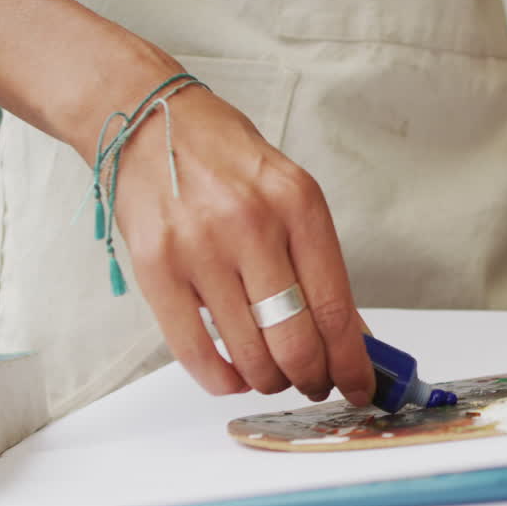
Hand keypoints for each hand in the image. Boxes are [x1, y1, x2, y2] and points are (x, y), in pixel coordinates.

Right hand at [107, 75, 374, 405]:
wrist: (146, 119)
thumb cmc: (223, 159)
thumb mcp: (289, 194)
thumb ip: (318, 263)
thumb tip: (349, 334)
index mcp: (298, 203)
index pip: (335, 307)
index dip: (351, 362)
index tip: (360, 386)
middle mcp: (251, 224)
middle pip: (295, 340)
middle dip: (312, 378)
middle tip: (314, 383)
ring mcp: (199, 247)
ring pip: (249, 353)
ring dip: (269, 380)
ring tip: (272, 375)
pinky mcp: (155, 266)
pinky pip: (194, 350)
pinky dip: (221, 379)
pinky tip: (233, 377)